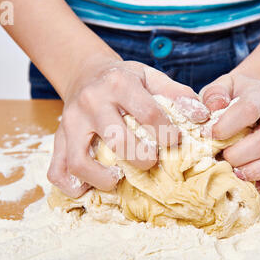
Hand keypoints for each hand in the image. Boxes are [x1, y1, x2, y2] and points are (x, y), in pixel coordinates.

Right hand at [48, 60, 209, 197]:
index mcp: (118, 83)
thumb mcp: (150, 76)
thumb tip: (202, 116)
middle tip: (152, 162)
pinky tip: (92, 187)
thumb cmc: (122, 79)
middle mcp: (91, 102)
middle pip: (117, 140)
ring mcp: (70, 123)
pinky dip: (73, 187)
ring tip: (119, 180)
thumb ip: (177, 94)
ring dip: (103, 180)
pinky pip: (57, 171)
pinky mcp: (57, 139)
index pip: (149, 114)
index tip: (175, 142)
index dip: (168, 134)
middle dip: (141, 158)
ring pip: (80, 161)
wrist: (85, 73)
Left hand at [200, 72, 259, 189]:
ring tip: (236, 174)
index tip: (208, 135)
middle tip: (222, 158)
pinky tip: (254, 184)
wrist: (251, 99)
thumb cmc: (230, 97)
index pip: (249, 109)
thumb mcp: (219, 88)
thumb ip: (213, 95)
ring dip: (258, 170)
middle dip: (240, 155)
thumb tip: (213, 106)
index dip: (227, 126)